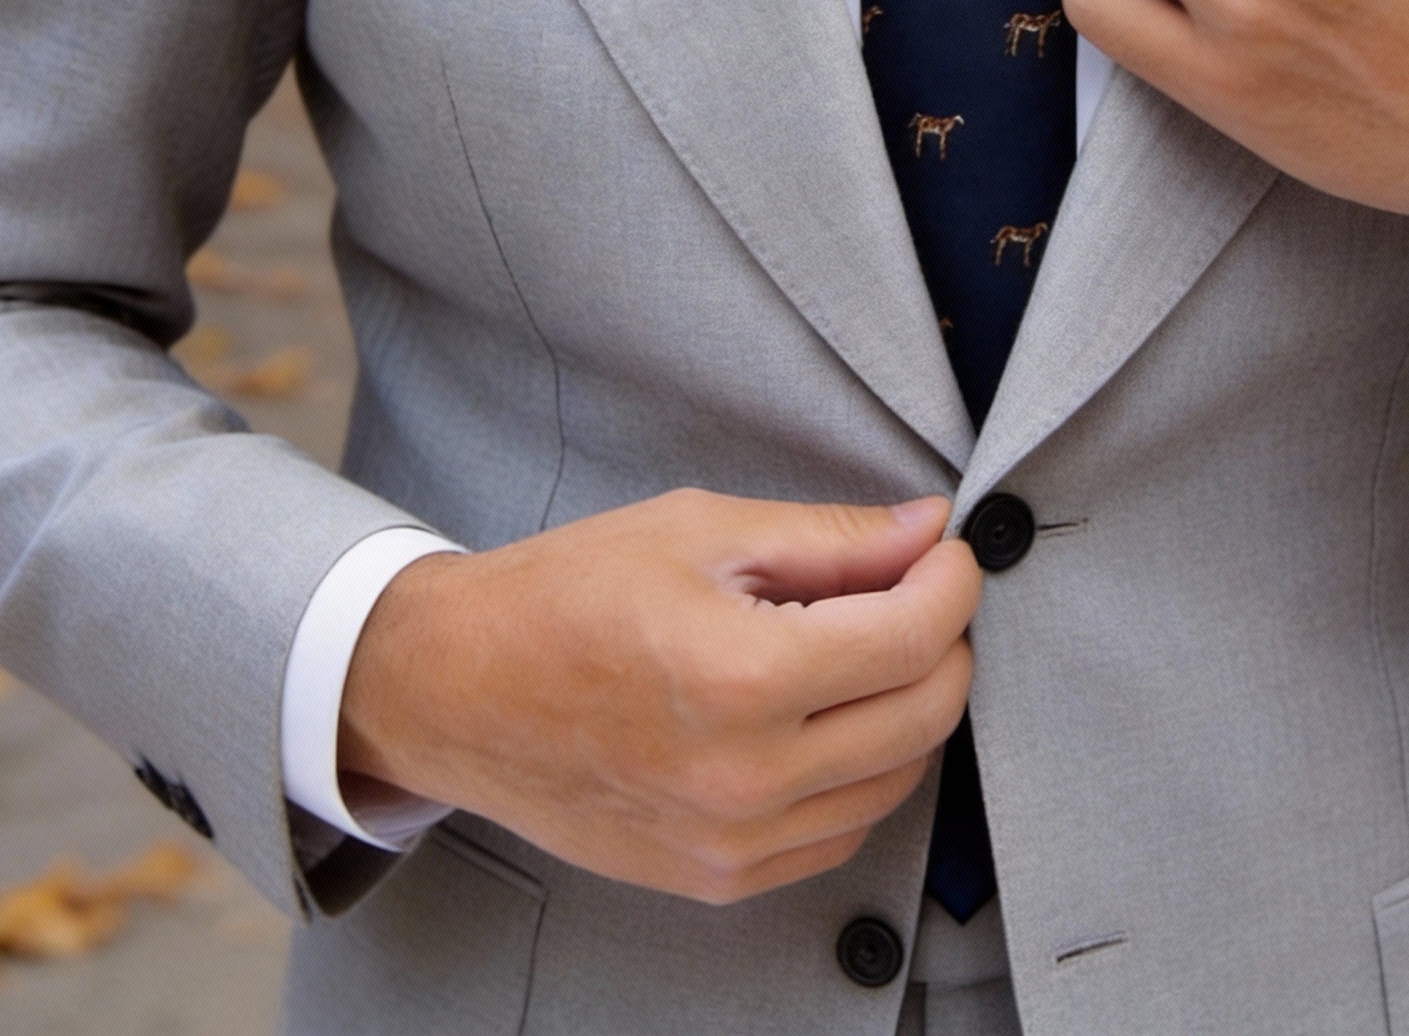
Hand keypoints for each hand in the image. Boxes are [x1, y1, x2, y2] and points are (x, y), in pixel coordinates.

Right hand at [339, 490, 978, 903]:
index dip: (950, 580)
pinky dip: (864, 771)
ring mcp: (733, 841)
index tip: (946, 550)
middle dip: (945, 639)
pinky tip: (830, 715)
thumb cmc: (565, 595)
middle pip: (924, 714)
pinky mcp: (719, 878)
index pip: (913, 636)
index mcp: (741, 677)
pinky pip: (842, 832)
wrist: (458, 688)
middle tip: (918, 588)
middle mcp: (746, 777)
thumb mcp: (701, 530)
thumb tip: (925, 530)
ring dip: (911, 706)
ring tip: (870, 645)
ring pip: (897, 779)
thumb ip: (831, 537)